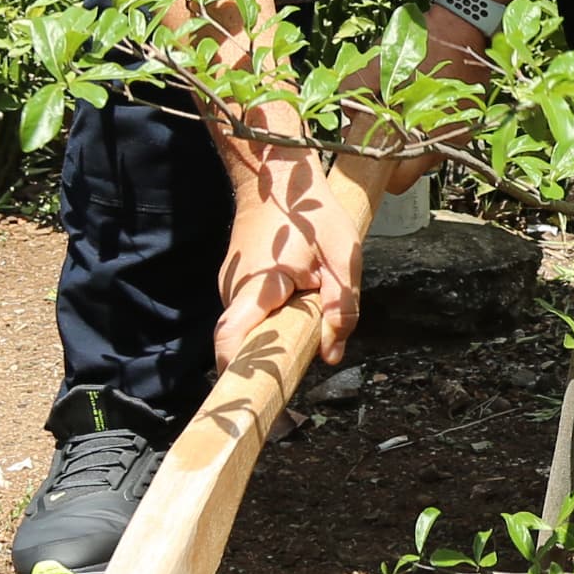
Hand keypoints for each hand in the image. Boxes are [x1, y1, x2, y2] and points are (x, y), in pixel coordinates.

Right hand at [215, 159, 367, 365]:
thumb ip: (342, 308)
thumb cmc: (311, 212)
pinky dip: (275, 318)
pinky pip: (253, 316)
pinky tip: (298, 297)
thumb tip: (331, 355)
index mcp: (258, 285)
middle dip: (276, 355)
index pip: (231, 338)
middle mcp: (234, 290)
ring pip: (252, 330)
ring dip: (279, 332)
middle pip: (246, 343)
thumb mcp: (343, 256)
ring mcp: (230, 287)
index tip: (255, 398)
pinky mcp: (236, 286)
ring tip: (307, 307)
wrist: (276, 175)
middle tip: (309, 345)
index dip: (239, 373)